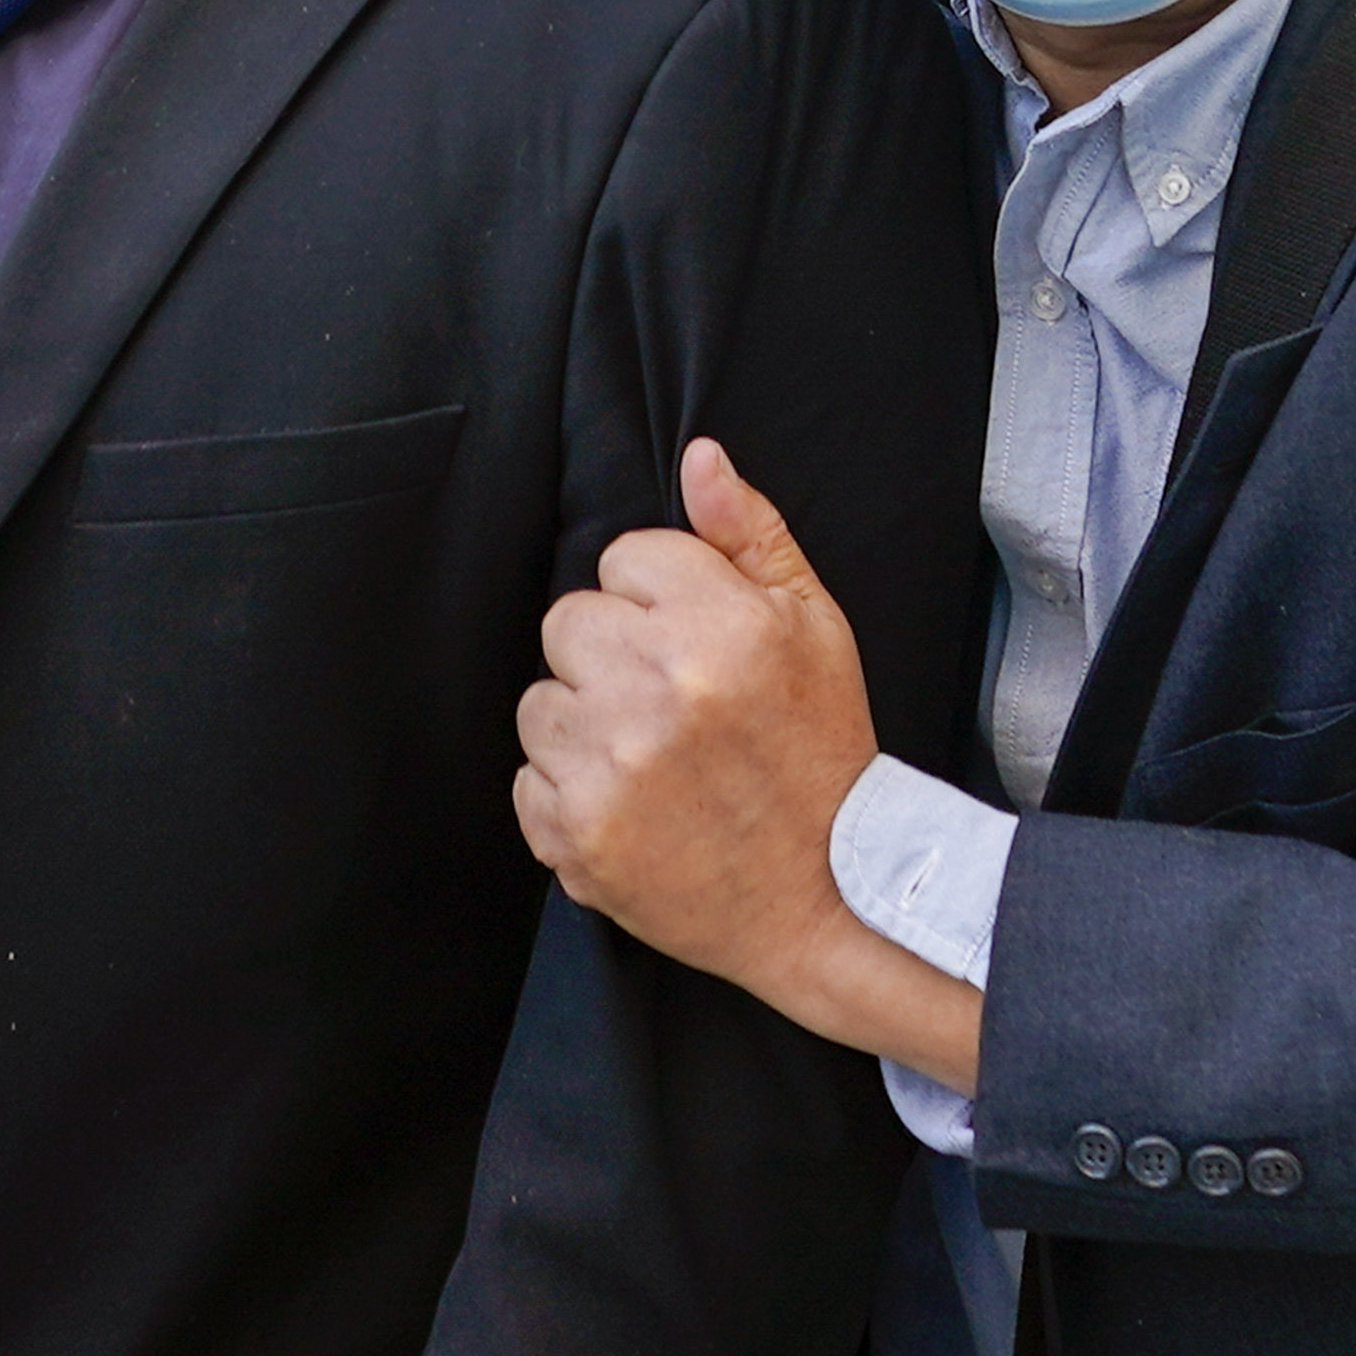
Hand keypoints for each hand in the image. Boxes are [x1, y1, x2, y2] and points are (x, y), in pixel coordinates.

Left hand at [515, 439, 976, 1082]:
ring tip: (654, 761)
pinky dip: (569, 796)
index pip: (623, 560)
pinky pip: (529, 779)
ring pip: (540, 702)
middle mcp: (661, 690)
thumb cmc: (821, 756)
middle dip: (611, 658)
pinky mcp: (578, 833)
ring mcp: (612, 766)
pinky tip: (634, 807)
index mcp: (723, 627)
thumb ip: (749, 536)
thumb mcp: (814, 628)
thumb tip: (701, 459)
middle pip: (569, 623)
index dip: (658, 602)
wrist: (826, 896)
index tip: (696, 649)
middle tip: (672, 707)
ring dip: (584, 728)